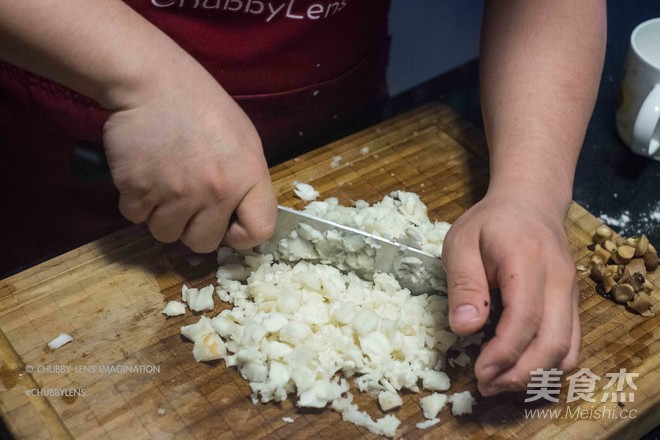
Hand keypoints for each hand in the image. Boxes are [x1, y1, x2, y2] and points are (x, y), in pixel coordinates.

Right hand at [103, 62, 276, 252]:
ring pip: (166, 234)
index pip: (259, 231)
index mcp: (248, 176)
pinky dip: (136, 201)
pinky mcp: (138, 190)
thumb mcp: (242, 138)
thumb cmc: (200, 104)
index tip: (228, 225)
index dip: (242, 235)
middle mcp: (215, 191)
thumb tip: (236, 215)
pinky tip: (144, 174)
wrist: (150, 80)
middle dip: (193, 228)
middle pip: (203, 243)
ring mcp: (175, 193)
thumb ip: (245, 179)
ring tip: (163, 183)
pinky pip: (136, 217)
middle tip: (186, 201)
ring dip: (161, 216)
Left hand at [441, 192, 579, 395]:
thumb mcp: (461, 243)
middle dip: (520, 373)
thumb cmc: (489, 224)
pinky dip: (548, 365)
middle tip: (487, 386)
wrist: (530, 204)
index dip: (503, 353)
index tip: (479, 373)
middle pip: (553, 342)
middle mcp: (559, 280)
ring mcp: (571, 293)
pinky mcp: (573, 304)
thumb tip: (465, 327)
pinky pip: (571, 344)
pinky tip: (520, 368)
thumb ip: (463, 284)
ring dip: (535, 375)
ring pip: (566, 349)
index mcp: (527, 261)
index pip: (525, 317)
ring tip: (499, 382)